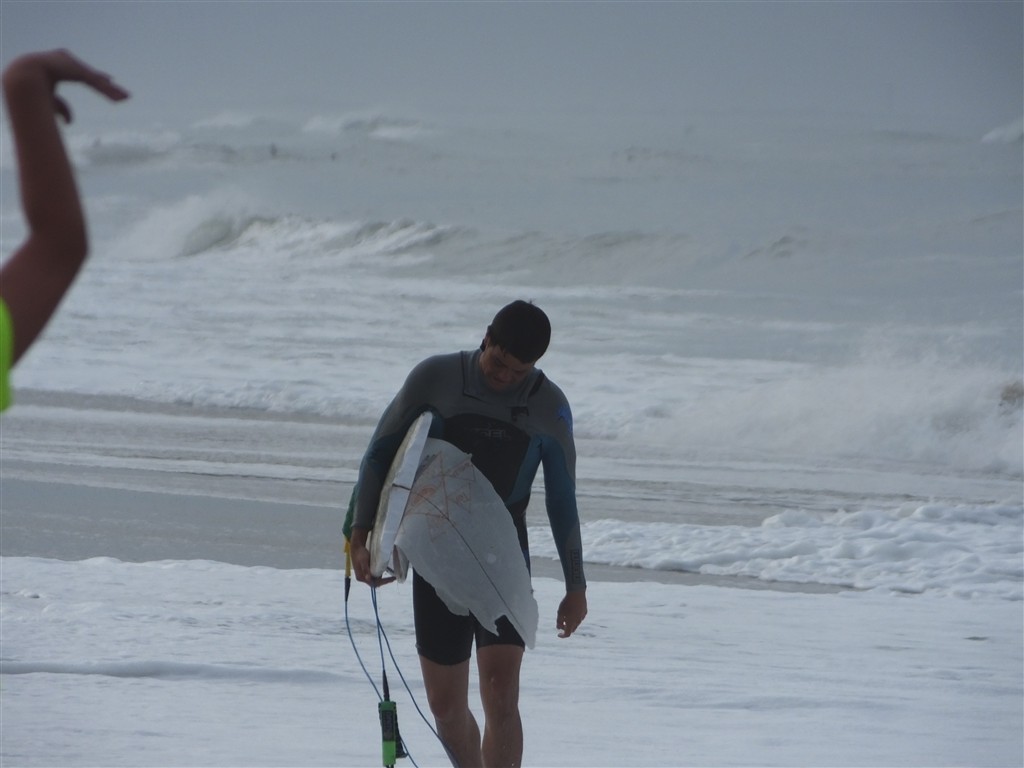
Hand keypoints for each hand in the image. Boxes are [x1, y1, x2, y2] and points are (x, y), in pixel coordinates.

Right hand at [4, 49, 128, 123]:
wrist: (25, 75)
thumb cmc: (31, 88)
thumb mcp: (49, 101)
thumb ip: (61, 109)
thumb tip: (70, 123)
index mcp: (60, 67)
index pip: (83, 75)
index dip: (97, 79)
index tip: (109, 81)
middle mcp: (69, 63)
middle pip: (94, 78)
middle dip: (109, 88)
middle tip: (123, 95)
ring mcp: (74, 66)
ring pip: (98, 81)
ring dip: (112, 92)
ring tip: (127, 98)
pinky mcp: (79, 71)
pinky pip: (96, 82)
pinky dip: (107, 91)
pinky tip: (119, 97)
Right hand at [348, 529, 393, 587]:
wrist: (356, 548)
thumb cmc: (360, 554)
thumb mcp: (363, 561)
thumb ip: (365, 569)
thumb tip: (368, 578)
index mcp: (361, 577)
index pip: (373, 583)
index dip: (383, 582)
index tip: (391, 579)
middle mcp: (363, 578)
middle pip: (375, 583)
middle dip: (384, 581)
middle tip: (393, 578)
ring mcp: (365, 575)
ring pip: (375, 579)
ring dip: (383, 579)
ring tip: (391, 576)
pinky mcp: (367, 571)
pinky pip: (375, 575)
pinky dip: (380, 574)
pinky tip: (385, 571)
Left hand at [556, 590, 587, 637]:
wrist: (576, 593)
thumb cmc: (566, 603)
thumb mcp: (560, 612)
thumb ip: (559, 622)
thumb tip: (558, 627)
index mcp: (571, 623)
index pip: (567, 634)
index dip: (563, 636)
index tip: (559, 634)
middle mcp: (578, 622)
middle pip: (572, 629)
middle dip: (567, 628)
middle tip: (561, 624)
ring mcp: (582, 617)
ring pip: (576, 623)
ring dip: (571, 623)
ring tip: (566, 616)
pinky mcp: (585, 612)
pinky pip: (580, 617)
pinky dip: (575, 617)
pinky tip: (572, 611)